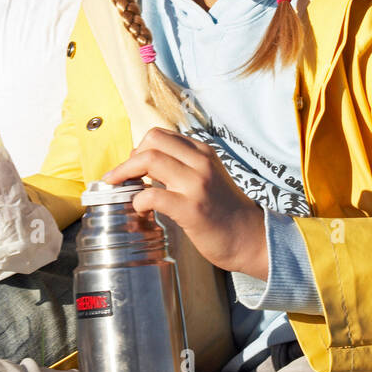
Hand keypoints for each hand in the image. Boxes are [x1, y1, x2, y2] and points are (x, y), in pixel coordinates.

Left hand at [103, 128, 267, 279]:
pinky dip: (139, 201)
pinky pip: (153, 195)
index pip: (160, 134)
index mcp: (202, 152)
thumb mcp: (208, 175)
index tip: (132, 166)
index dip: (139, 148)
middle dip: (129, 159)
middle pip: (151, 141)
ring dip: (126, 174)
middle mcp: (200, 162)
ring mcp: (196, 184)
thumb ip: (183, 165)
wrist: (249, 237)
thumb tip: (144, 163)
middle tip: (122, 178)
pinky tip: (141, 210)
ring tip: (123, 190)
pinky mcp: (191, 209)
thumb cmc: (223, 210)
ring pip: (149, 160)